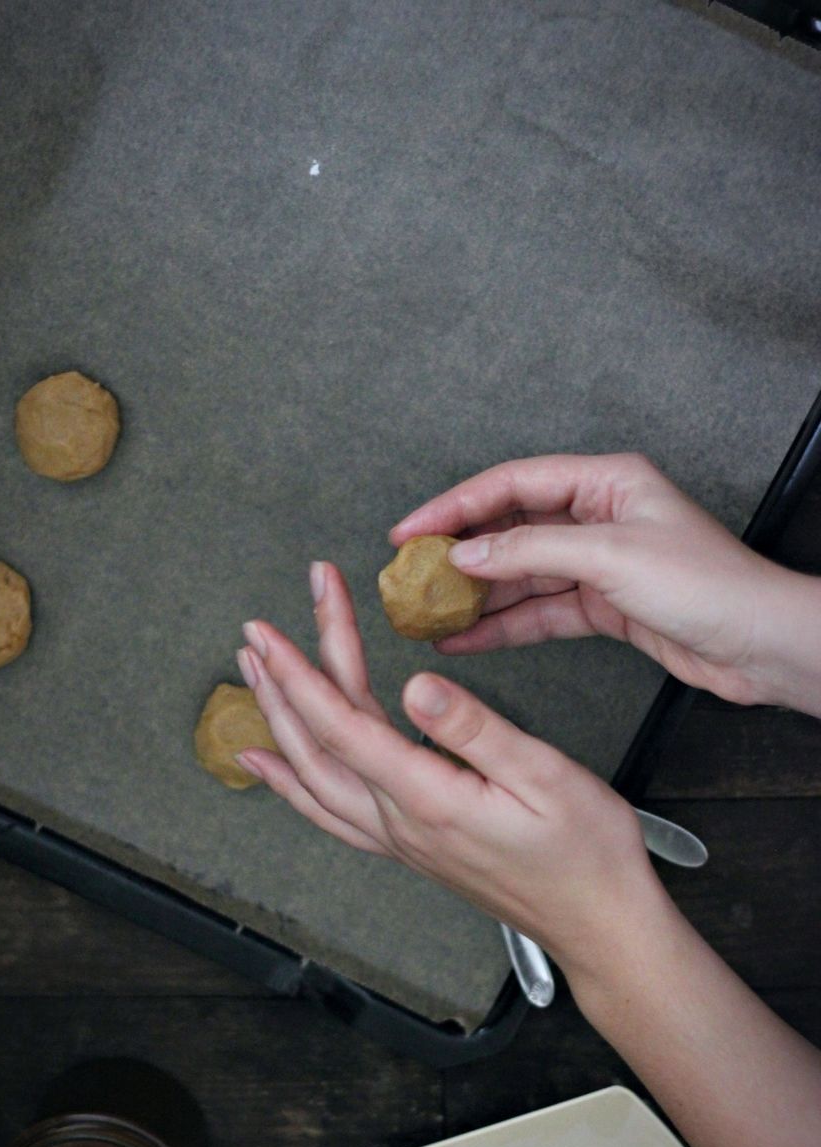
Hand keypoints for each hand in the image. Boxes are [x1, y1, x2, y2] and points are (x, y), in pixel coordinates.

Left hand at [235, 562, 663, 973]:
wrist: (598, 923)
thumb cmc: (585, 853)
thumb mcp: (546, 776)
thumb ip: (475, 729)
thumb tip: (417, 688)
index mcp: (429, 798)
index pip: (343, 726)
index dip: (301, 673)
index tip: (271, 632)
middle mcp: (400, 823)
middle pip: (318, 744)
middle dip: (282, 681)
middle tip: (258, 632)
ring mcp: (399, 839)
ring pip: (313, 778)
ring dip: (277, 722)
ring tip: (252, 676)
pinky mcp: (408, 846)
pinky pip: (327, 813)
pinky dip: (289, 783)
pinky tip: (268, 763)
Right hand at [391, 451, 808, 707]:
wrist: (759, 644)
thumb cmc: (708, 585)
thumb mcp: (610, 556)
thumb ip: (531, 550)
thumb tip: (468, 552)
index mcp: (605, 481)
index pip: (510, 484)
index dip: (454, 506)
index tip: (409, 531)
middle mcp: (598, 516)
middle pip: (511, 528)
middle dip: (460, 553)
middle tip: (412, 576)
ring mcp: (599, 563)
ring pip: (520, 575)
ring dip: (476, 595)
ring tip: (428, 614)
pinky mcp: (603, 606)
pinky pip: (539, 612)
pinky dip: (503, 626)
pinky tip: (466, 639)